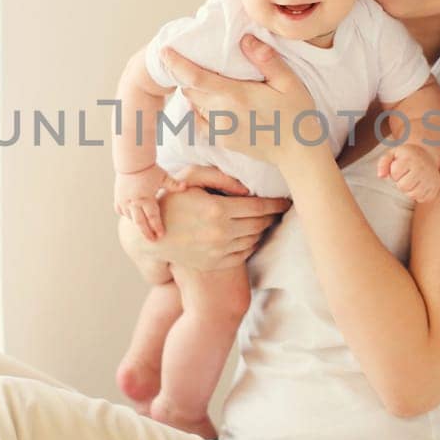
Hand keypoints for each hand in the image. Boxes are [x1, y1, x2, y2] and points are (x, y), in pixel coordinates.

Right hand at [114, 165, 186, 240]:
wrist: (132, 161)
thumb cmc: (149, 169)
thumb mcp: (163, 177)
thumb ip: (174, 184)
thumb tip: (186, 186)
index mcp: (146, 198)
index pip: (152, 217)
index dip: (157, 227)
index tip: (161, 235)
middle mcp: (133, 202)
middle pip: (140, 223)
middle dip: (147, 233)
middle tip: (153, 240)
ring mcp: (124, 201)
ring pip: (130, 218)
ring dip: (138, 224)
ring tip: (145, 229)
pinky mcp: (118, 197)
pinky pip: (121, 211)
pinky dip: (127, 215)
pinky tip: (132, 217)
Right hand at [117, 165, 292, 275]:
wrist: (152, 236)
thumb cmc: (172, 200)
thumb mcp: (191, 178)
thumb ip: (220, 177)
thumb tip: (247, 189)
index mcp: (217, 209)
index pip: (259, 206)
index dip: (276, 203)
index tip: (287, 200)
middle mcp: (220, 233)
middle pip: (260, 224)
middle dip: (273, 215)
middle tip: (279, 209)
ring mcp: (218, 251)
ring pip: (254, 239)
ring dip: (263, 229)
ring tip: (265, 220)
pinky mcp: (215, 263)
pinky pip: (244, 253)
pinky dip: (252, 243)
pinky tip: (251, 234)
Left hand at [157, 34, 323, 165]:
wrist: (297, 154)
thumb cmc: (296, 115)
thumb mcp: (289, 82)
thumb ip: (266, 60)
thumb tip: (245, 39)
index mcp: (236, 96)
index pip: (196, 78)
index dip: (176, 64)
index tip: (164, 51)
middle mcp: (222, 114)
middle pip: (190, 89)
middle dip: (186, 74)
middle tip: (191, 61)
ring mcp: (219, 130)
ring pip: (194, 104)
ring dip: (195, 91)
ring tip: (206, 80)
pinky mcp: (221, 141)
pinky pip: (200, 121)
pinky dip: (200, 109)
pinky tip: (213, 102)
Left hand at [377, 143, 439, 202]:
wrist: (426, 155)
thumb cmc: (406, 156)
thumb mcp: (392, 154)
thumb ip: (383, 163)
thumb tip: (381, 176)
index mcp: (409, 158)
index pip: (395, 174)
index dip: (394, 173)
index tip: (400, 168)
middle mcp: (421, 168)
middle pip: (403, 187)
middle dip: (401, 183)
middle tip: (405, 176)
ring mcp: (430, 178)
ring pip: (413, 195)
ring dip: (409, 190)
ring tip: (411, 181)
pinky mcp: (436, 186)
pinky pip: (423, 199)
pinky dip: (419, 195)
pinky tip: (419, 185)